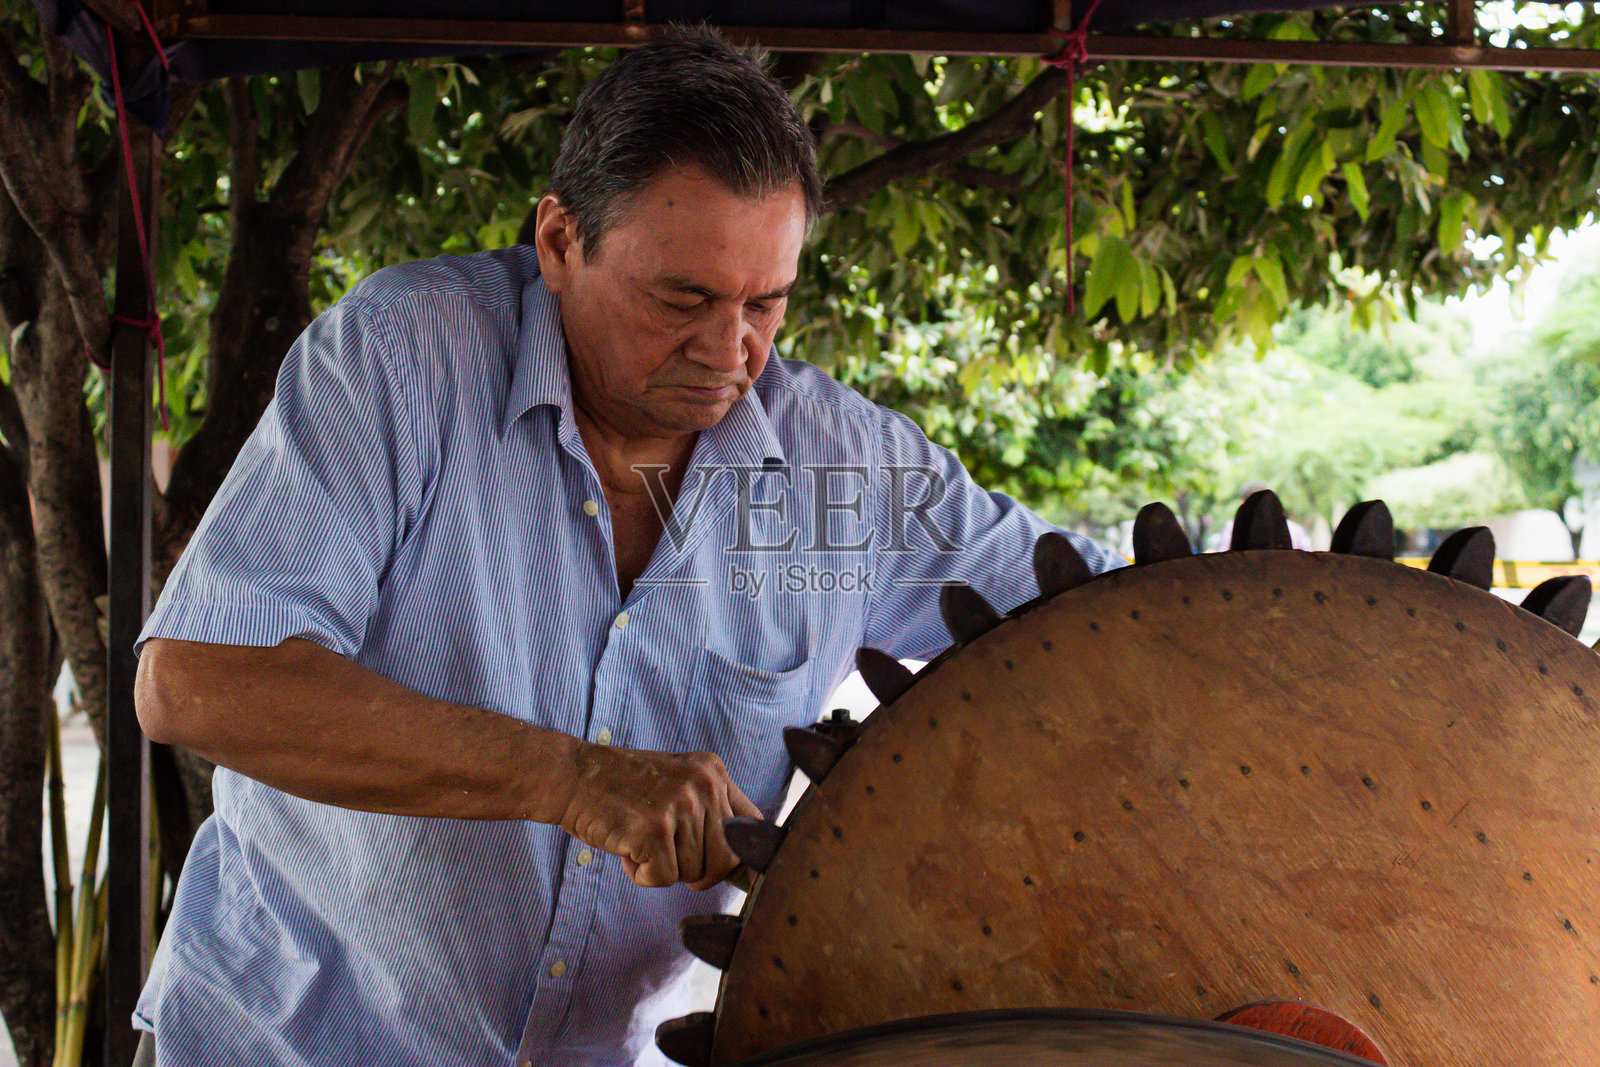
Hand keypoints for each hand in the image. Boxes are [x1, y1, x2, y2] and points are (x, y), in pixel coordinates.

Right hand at [557, 743, 762, 889]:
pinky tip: (627, 849)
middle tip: (667, 856)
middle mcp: (704, 784)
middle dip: (698, 871)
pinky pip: (664, 879)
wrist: (572, 776)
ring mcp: (681, 805)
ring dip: (664, 869)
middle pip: (726, 860)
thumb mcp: (676, 784)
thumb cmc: (620, 789)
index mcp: (713, 772)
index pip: (752, 825)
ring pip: (695, 873)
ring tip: (640, 841)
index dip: (744, 858)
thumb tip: (746, 869)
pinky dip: (641, 875)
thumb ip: (708, 813)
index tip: (737, 875)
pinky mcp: (655, 830)